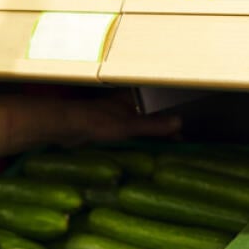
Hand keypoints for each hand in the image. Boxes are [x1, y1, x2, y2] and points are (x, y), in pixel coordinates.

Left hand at [61, 88, 180, 145]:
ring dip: (149, 135)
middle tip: (175, 146)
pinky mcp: (106, 126)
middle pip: (150, 115)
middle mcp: (126, 104)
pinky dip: (137, 140)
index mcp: (133, 97)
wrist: (66, 126)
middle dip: (162, 128)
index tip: (181, 136)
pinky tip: (141, 150)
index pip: (159, 106)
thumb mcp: (128, 125)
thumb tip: (179, 123)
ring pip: (139, 124)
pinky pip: (128, 132)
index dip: (171, 120)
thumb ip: (152, 125)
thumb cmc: (97, 121)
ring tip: (162, 150)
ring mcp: (116, 114)